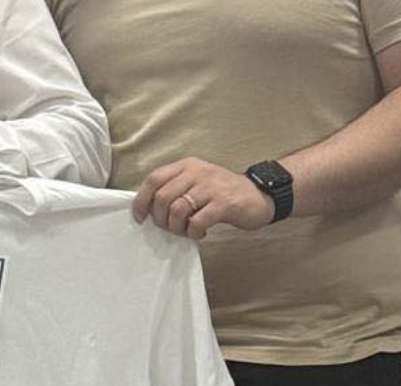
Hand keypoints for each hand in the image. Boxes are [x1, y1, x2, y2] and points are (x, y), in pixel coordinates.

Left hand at [132, 157, 276, 238]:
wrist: (260, 195)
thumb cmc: (223, 192)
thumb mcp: (197, 182)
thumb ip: (176, 188)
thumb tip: (149, 208)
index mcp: (186, 166)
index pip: (153, 179)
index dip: (142, 200)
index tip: (140, 217)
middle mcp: (196, 173)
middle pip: (162, 197)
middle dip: (160, 218)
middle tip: (168, 228)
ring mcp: (210, 187)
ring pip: (177, 210)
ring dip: (176, 227)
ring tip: (185, 232)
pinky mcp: (224, 203)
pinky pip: (197, 221)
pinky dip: (193, 232)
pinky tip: (200, 234)